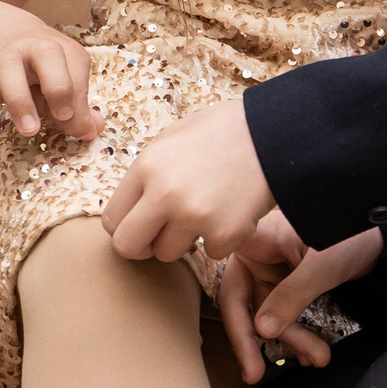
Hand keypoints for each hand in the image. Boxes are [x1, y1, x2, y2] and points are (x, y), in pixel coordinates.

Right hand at [0, 18, 92, 139]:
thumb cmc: (39, 65)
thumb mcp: (63, 76)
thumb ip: (79, 104)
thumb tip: (93, 130)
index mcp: (58, 46)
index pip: (75, 66)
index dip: (80, 95)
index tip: (78, 122)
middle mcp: (29, 46)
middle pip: (46, 54)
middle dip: (58, 87)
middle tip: (62, 118)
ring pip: (7, 71)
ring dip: (20, 102)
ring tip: (29, 131)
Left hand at [100, 95, 273, 261]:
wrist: (275, 134)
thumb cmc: (224, 132)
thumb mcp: (173, 138)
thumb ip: (148, 174)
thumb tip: (132, 207)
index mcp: (147, 167)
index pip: (111, 220)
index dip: (126, 226)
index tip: (141, 226)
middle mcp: (165, 195)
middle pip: (128, 247)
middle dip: (143, 246)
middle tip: (161, 237)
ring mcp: (195, 216)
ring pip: (168, 255)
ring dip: (184, 241)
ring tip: (205, 214)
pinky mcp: (225, 234)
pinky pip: (211, 253)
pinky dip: (221, 239)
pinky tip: (232, 212)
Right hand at [213, 211, 379, 382]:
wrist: (383, 228)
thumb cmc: (351, 230)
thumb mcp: (322, 265)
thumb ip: (292, 296)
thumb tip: (262, 331)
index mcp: (255, 241)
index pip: (231, 288)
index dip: (234, 323)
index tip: (246, 362)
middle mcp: (258, 255)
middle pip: (246, 306)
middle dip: (258, 341)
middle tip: (260, 374)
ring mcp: (273, 269)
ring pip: (268, 315)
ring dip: (291, 339)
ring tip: (318, 358)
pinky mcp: (290, 282)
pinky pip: (284, 314)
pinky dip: (297, 334)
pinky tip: (313, 352)